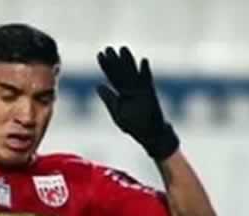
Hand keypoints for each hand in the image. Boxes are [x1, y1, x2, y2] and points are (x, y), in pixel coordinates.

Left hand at [95, 46, 178, 160]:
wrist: (150, 135)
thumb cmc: (133, 125)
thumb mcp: (117, 112)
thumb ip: (108, 98)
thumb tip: (97, 85)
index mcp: (122, 93)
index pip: (112, 77)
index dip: (106, 66)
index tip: (100, 54)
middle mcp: (131, 89)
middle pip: (122, 72)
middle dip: (115, 61)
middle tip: (108, 48)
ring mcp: (142, 91)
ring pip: (133, 73)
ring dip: (128, 61)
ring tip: (123, 49)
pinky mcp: (151, 95)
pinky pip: (148, 82)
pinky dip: (146, 72)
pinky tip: (143, 61)